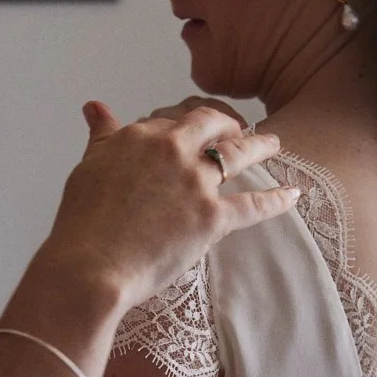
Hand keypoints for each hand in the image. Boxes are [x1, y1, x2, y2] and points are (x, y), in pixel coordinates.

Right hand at [41, 101, 297, 309]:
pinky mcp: (213, 217)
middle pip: (211, 124)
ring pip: (239, 154)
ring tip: (274, 143)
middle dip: (229, 124)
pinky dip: (277, 200)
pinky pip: (254, 204)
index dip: (182, 130)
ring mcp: (195, 182)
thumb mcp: (88, 168)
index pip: (170, 122)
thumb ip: (101, 136)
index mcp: (140, 136)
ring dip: (261, 145)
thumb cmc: (82, 225)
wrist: (90, 268)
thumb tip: (95, 108)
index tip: (190, 136)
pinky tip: (294, 195)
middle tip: (240, 129)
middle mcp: (172, 150)